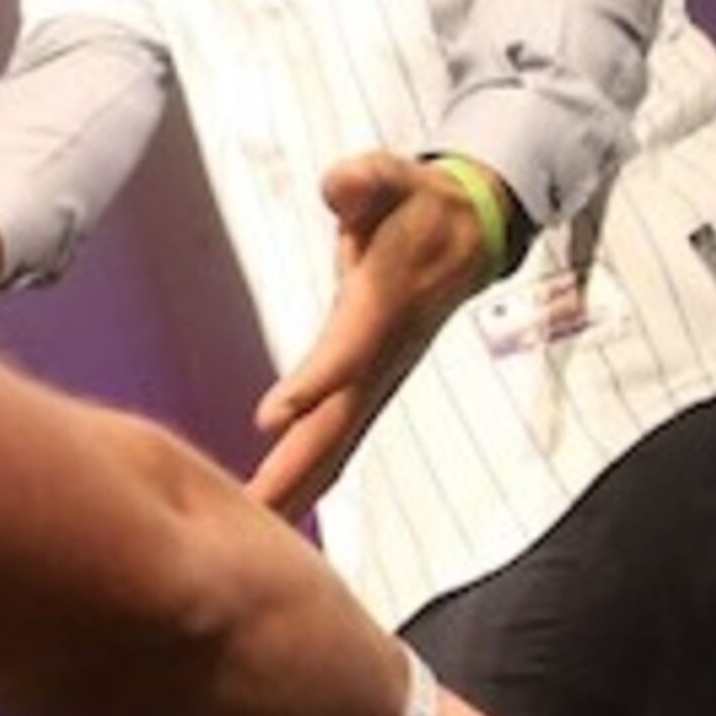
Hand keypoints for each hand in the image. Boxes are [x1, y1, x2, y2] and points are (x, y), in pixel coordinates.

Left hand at [245, 152, 501, 519]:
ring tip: (250, 537)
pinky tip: (278, 510)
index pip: (346, 351)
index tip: (270, 418)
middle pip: (335, 426)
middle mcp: (381, 357)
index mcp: (381, 306)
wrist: (468, 234)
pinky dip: (307, 478)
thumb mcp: (393, 178)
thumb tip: (340, 184)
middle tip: (247, 521)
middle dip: (293, 473)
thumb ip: (364, 181)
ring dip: (296, 489)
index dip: (313, 383)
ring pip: (334, 445)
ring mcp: (378, 380)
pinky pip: (334, 442)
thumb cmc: (417, 204)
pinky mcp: (369, 388)